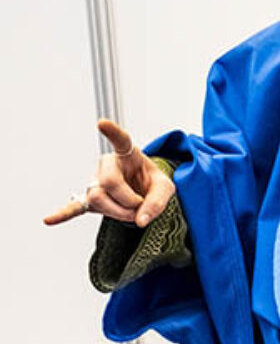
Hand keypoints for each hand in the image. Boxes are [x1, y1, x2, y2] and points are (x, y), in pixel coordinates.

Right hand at [43, 119, 176, 226]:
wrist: (144, 193)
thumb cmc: (152, 184)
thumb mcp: (166, 189)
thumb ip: (157, 202)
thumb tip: (140, 220)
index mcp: (127, 154)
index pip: (120, 140)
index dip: (112, 132)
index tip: (101, 123)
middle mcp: (107, 165)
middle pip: (109, 182)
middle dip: (127, 200)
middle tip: (140, 206)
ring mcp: (97, 182)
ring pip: (97, 198)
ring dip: (117, 212)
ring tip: (130, 215)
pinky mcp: (91, 199)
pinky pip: (75, 207)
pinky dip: (63, 214)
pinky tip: (49, 220)